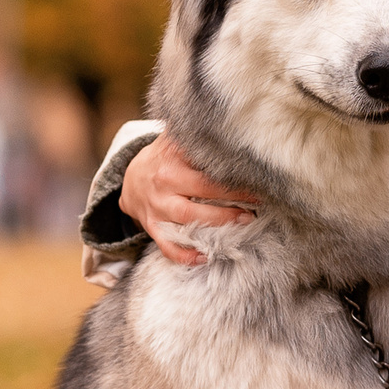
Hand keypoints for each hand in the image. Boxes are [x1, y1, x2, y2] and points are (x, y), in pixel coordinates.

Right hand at [120, 135, 257, 266]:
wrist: (130, 179)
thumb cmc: (164, 160)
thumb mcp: (176, 143)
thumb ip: (198, 139)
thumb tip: (232, 130)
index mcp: (172, 160)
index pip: (207, 169)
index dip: (234, 178)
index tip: (258, 184)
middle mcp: (163, 184)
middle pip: (200, 193)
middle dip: (230, 202)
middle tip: (253, 210)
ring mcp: (156, 208)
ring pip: (186, 220)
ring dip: (216, 225)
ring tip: (241, 225)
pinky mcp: (152, 227)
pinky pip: (167, 246)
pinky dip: (185, 255)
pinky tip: (205, 257)